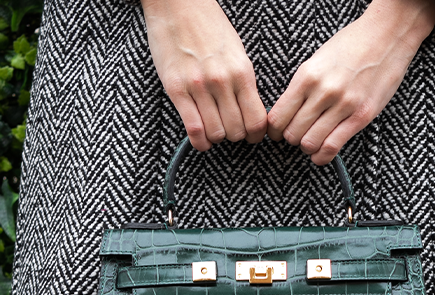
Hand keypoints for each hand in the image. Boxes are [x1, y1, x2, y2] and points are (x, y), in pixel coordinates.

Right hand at [142, 0, 266, 150]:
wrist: (178, 5)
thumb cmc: (209, 27)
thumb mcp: (237, 53)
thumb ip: (243, 82)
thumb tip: (251, 112)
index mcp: (242, 72)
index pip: (257, 119)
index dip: (256, 135)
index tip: (252, 136)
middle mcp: (222, 81)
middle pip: (237, 130)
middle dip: (236, 136)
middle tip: (231, 131)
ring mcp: (199, 87)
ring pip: (217, 133)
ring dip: (217, 138)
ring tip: (214, 131)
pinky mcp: (176, 89)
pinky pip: (193, 129)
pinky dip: (200, 141)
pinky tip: (201, 140)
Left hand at [267, 0, 434, 164]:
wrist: (387, 35)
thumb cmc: (351, 45)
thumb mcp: (316, 61)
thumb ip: (301, 87)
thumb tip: (284, 113)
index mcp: (307, 76)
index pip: (278, 117)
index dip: (274, 130)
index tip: (277, 132)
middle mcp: (323, 92)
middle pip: (292, 133)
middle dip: (291, 138)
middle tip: (296, 135)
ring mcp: (343, 105)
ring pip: (310, 143)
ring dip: (307, 147)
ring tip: (311, 140)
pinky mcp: (361, 116)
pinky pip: (333, 146)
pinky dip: (322, 156)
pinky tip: (321, 154)